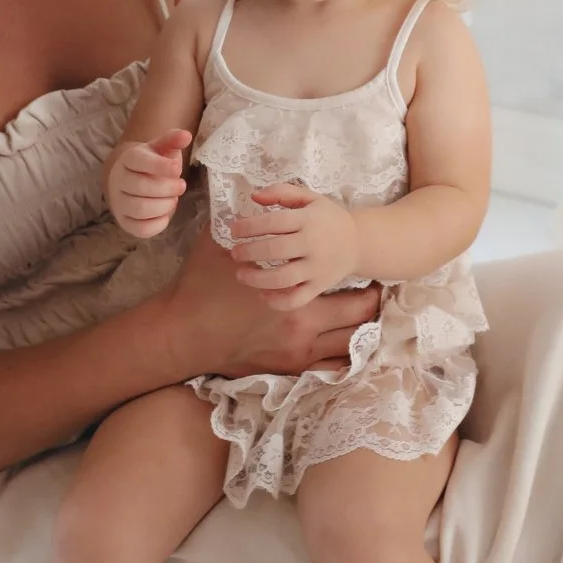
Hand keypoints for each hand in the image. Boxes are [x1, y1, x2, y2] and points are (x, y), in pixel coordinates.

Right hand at [108, 129, 191, 237]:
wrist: (131, 179)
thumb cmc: (151, 163)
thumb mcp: (161, 148)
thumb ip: (172, 140)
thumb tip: (186, 135)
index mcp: (128, 159)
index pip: (139, 161)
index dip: (160, 166)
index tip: (177, 169)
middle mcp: (119, 180)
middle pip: (141, 187)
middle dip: (168, 188)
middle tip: (181, 186)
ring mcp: (119, 203)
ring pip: (141, 209)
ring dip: (164, 205)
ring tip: (173, 199)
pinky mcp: (125, 222)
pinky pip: (141, 229)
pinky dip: (159, 223)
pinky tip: (165, 213)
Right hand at [155, 232, 381, 376]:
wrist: (183, 333)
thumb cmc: (201, 288)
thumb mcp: (221, 245)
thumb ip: (244, 220)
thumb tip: (254, 194)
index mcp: (292, 291)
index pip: (340, 280)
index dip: (362, 275)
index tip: (373, 268)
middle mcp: (302, 326)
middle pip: (356, 316)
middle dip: (370, 303)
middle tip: (380, 291)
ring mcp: (297, 352)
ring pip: (347, 346)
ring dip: (361, 331)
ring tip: (371, 318)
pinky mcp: (286, 368)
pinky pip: (328, 368)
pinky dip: (342, 358)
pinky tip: (350, 349)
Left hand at [227, 184, 362, 310]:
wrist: (358, 242)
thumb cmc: (327, 218)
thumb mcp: (309, 198)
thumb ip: (281, 192)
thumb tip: (253, 196)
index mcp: (309, 219)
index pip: (274, 222)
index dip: (249, 226)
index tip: (234, 230)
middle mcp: (313, 244)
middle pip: (275, 250)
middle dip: (249, 252)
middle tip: (235, 253)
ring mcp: (317, 269)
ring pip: (283, 278)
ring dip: (256, 278)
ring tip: (241, 274)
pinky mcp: (319, 287)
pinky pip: (296, 300)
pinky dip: (277, 301)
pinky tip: (262, 294)